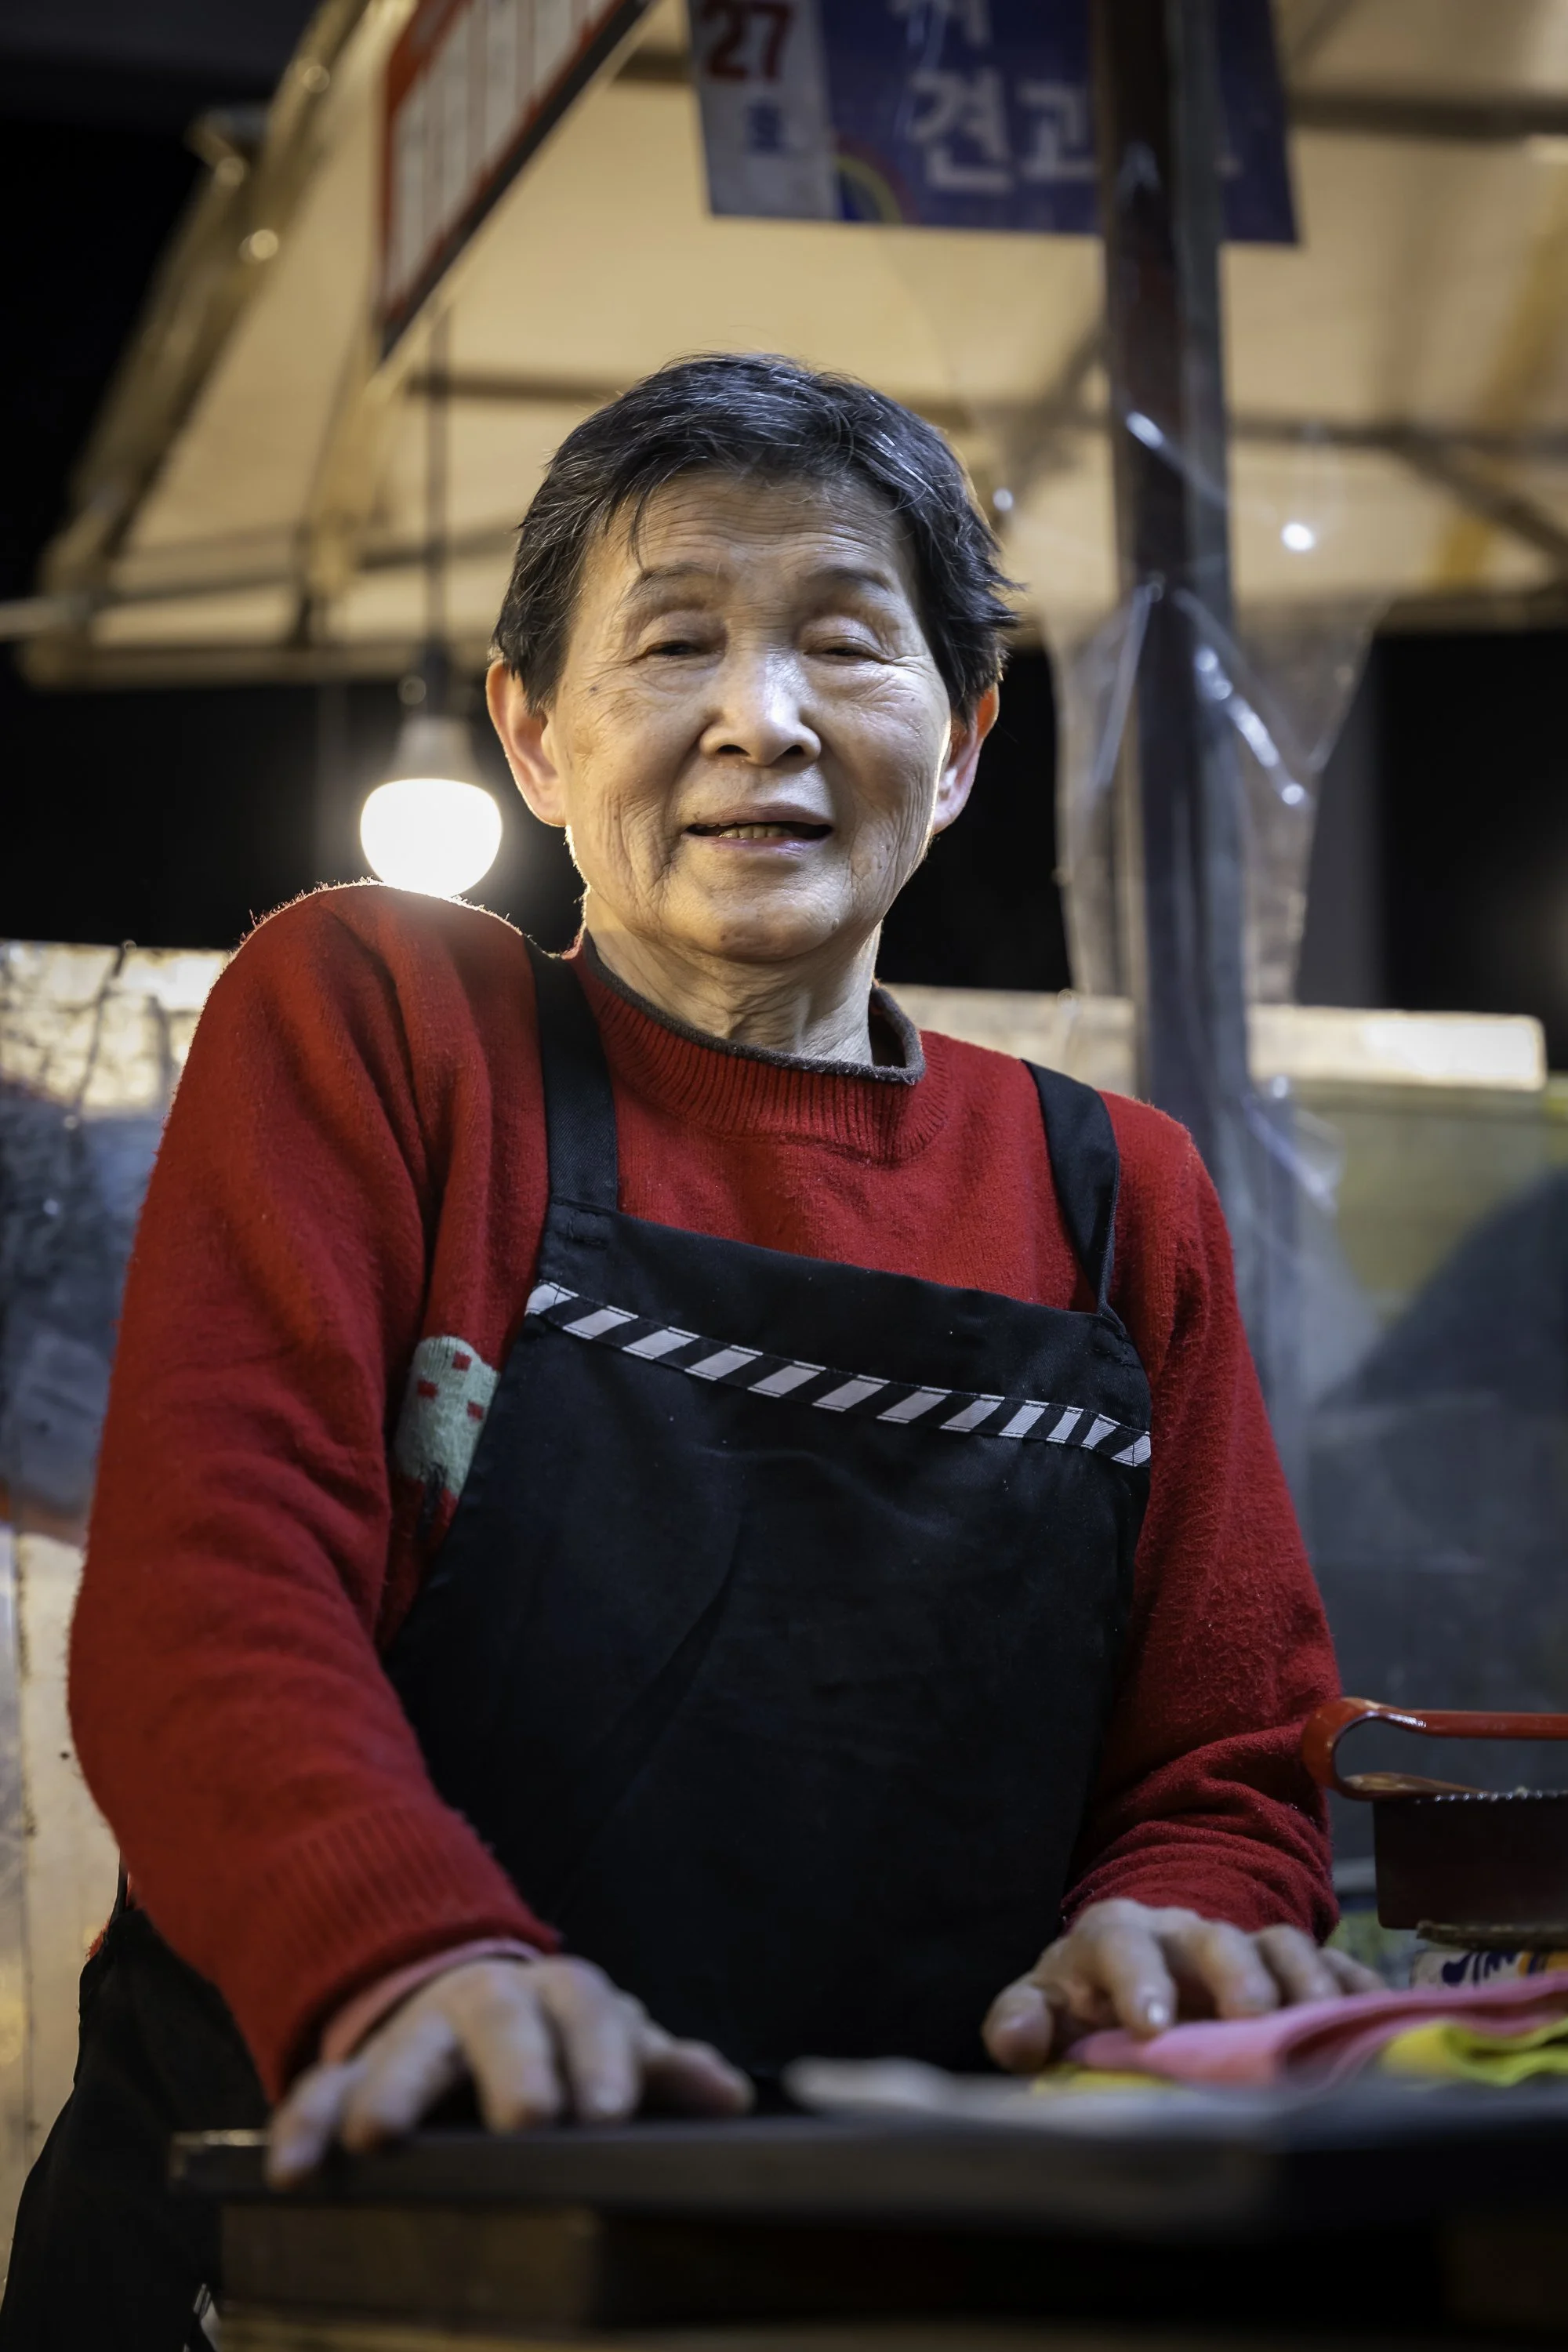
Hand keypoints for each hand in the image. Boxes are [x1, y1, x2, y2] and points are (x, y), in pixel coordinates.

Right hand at [268, 1956, 752, 2183]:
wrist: (472, 2000)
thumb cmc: (558, 2039)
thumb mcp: (614, 2044)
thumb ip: (663, 2069)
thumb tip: (729, 2093)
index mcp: (561, 1994)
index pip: (588, 2007)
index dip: (602, 2056)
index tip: (608, 2110)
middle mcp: (489, 2000)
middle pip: (500, 2019)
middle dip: (513, 2068)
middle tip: (525, 2118)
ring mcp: (418, 2030)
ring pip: (405, 2047)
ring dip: (392, 2088)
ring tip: (378, 2137)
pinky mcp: (356, 2070)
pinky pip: (323, 2089)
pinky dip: (305, 2124)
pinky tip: (294, 2170)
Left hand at [983, 1897, 1382, 2071]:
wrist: (1139, 1969)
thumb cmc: (1087, 1998)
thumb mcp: (1044, 2004)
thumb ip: (1020, 2021)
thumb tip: (1019, 2039)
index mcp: (1117, 1936)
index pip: (1122, 1943)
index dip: (1138, 1980)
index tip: (1152, 2028)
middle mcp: (1185, 1932)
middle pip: (1215, 1938)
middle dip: (1235, 1976)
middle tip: (1253, 2024)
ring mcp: (1245, 1945)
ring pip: (1280, 1945)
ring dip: (1304, 1982)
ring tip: (1320, 2026)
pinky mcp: (1293, 1967)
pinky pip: (1334, 1966)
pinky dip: (1357, 1989)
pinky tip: (1381, 2018)